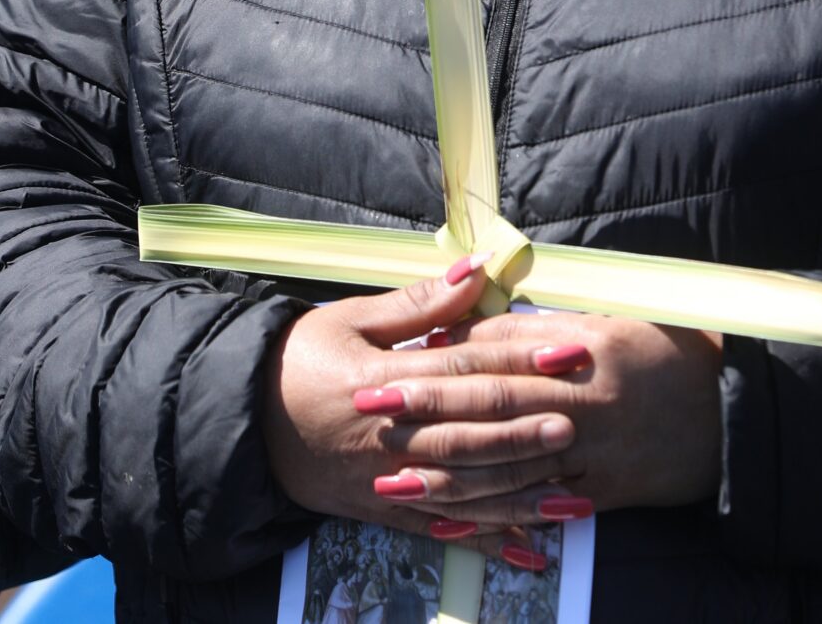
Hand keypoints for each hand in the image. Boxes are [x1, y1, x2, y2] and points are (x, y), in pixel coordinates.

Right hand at [261, 255, 576, 560]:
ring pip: (462, 490)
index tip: (565, 354)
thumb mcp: (348, 319)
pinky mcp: (382, 508)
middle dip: (524, 431)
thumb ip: (418, 303)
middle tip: (577, 425)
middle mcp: (389, 434)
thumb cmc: (299, 360)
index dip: (517, 361)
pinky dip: (483, 541)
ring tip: (570, 500)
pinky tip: (526, 551)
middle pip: (467, 433)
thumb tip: (475, 270)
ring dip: (518, 496)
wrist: (243, 418)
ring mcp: (386, 478)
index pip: (463, 368)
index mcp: (382, 378)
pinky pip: (439, 528)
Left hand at [377, 312, 722, 526]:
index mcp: (574, 354)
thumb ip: (531, 329)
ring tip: (393, 480)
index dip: (433, 369)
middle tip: (369, 420)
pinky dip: (498, 517)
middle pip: (488, 412)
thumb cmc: (664, 349)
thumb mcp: (604, 321)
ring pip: (507, 466)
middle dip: (424, 417)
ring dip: (447, 474)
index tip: (385, 373)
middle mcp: (576, 405)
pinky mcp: (605, 492)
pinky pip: (543, 508)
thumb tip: (468, 331)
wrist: (731, 405)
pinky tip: (457, 523)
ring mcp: (591, 454)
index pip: (490, 361)